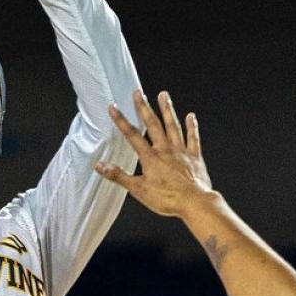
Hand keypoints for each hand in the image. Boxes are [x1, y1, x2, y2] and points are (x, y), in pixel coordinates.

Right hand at [93, 90, 213, 217]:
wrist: (195, 203)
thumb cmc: (167, 199)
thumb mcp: (138, 190)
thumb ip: (118, 175)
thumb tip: (100, 166)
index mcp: (151, 158)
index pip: (132, 135)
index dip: (121, 120)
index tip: (113, 107)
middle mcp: (165, 150)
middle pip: (153, 124)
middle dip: (143, 107)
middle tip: (138, 92)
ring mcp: (181, 151)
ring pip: (173, 126)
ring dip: (167, 110)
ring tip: (163, 95)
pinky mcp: (194, 157)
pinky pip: (193, 138)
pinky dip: (192, 126)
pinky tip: (190, 116)